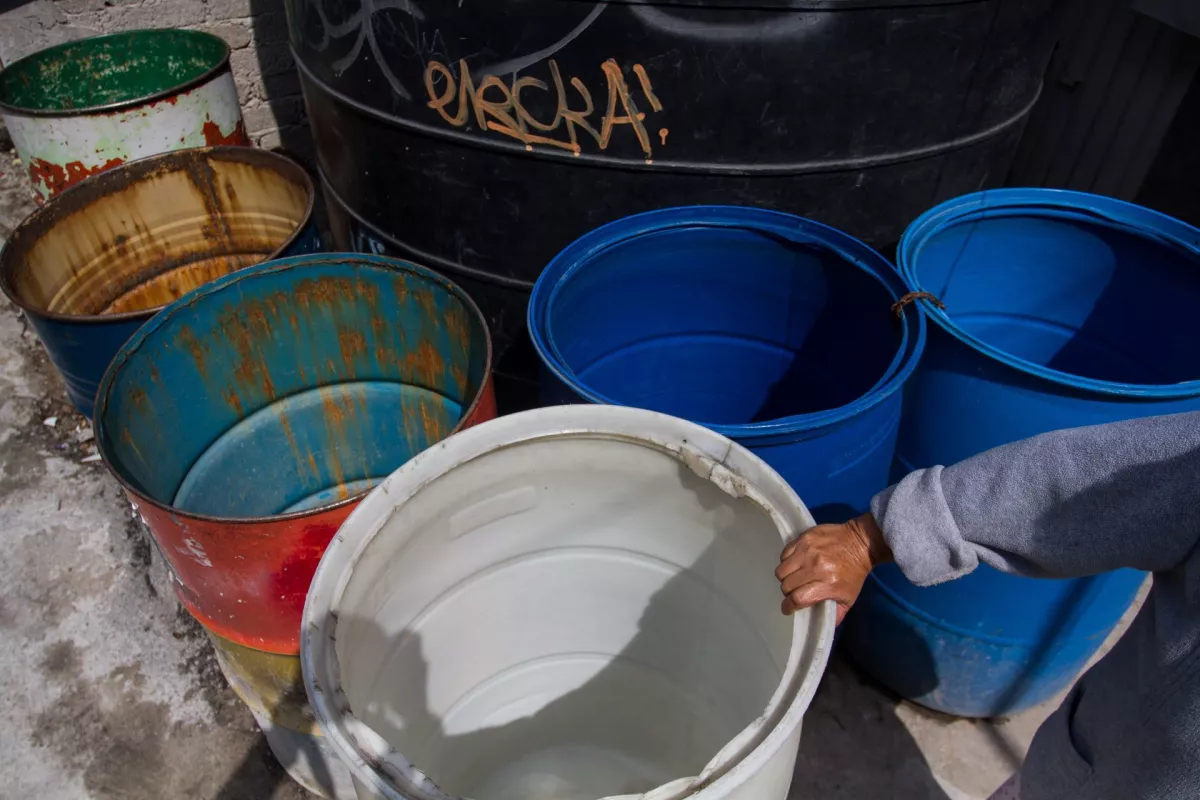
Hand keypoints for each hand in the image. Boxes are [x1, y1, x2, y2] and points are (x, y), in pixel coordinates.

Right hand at [775, 513, 892, 622]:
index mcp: (828, 584)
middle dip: (788, 592)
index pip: (798, 598)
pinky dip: (787, 561)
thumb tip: (822, 625)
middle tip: (794, 591)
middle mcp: (815, 567)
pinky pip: (784, 554)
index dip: (789, 606)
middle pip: (787, 585)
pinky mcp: (804, 538)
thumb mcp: (849, 598)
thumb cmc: (854, 573)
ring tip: (794, 577)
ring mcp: (808, 551)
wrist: (860, 543)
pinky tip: (796, 564)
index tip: (788, 608)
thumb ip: (836, 614)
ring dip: (786, 577)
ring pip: (782, 570)